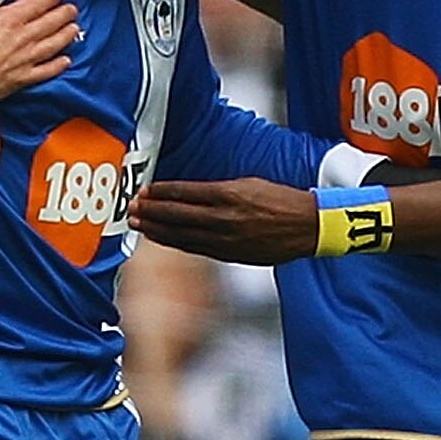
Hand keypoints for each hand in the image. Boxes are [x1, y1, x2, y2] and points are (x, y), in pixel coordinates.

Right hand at [0, 0, 75, 100]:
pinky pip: (46, 70)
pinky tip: (65, 61)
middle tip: (72, 9)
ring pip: (52, 44)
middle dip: (63, 14)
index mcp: (9, 19)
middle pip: (49, 23)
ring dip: (65, 35)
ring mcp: (25, 59)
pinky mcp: (23, 78)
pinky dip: (58, 65)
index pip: (36, 4)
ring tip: (74, 29)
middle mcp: (22, 38)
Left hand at [127, 177, 318, 264]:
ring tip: (139, 225)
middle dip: (151, 212)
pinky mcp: (230, 255)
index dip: (160, 193)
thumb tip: (188, 195)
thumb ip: (217, 190)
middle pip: (177, 216)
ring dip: (157, 230)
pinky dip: (175, 242)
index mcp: (229, 194)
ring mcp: (226, 239)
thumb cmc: (281, 201)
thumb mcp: (249, 184)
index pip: (185, 193)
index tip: (144, 191)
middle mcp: (224, 218)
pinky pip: (195, 248)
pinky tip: (162, 238)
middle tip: (132, 209)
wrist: (308, 228)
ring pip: (182, 235)